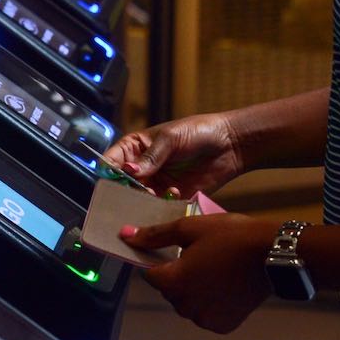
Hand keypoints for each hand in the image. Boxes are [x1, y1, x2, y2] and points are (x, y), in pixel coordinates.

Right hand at [103, 111, 244, 197]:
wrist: (231, 145)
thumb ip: (151, 156)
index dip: (107, 172)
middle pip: (120, 185)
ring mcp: (155, 184)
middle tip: (133, 193)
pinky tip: (173, 194)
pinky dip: (160, 205)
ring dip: (142, 200)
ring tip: (154, 194)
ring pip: (137, 199)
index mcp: (135, 148)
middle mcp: (141, 168)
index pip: (111, 162)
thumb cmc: (200, 132)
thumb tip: (128, 170)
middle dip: (123, 191)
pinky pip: (157, 207)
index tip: (112, 180)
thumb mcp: (171, 138)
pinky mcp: (170, 198)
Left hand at [121, 215, 277, 332]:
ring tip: (216, 272)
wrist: (275, 254)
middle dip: (178, 277)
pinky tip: (225, 288)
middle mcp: (184, 305)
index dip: (160, 262)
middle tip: (203, 258)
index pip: (150, 275)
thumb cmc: (231, 236)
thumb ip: (156, 235)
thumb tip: (126, 236)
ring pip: (187, 304)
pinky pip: (206, 315)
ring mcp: (203, 318)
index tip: (180, 252)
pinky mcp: (222, 326)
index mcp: (172, 282)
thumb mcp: (191, 228)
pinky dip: (211, 304)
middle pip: (169, 291)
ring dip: (194, 292)